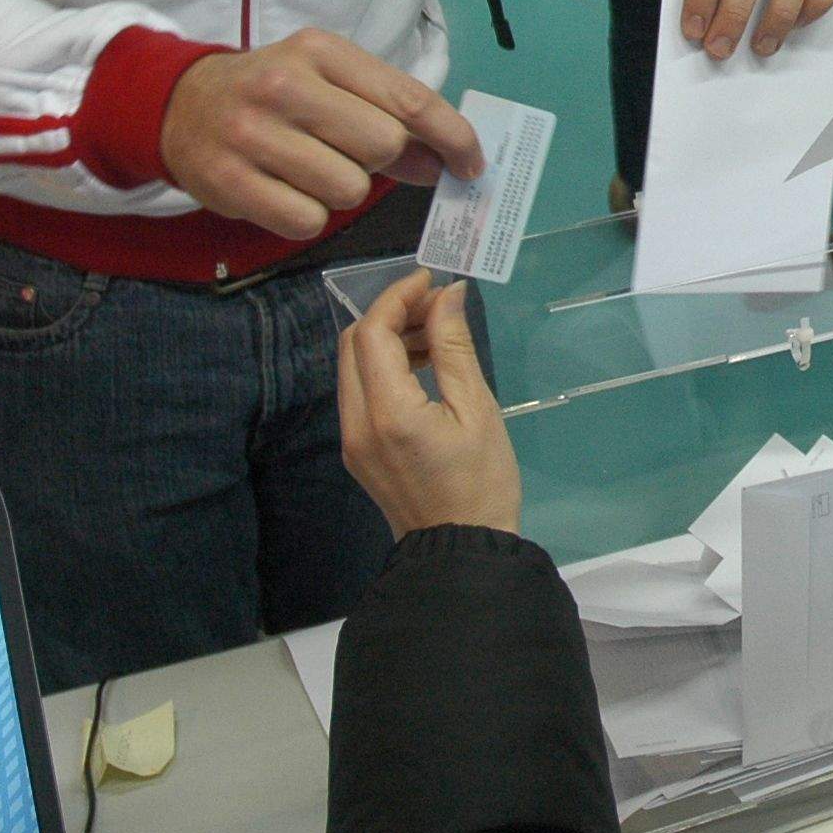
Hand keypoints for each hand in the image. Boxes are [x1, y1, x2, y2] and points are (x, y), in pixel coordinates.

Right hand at [162, 30, 483, 241]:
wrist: (179, 105)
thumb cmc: (274, 93)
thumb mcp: (329, 81)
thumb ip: (388, 114)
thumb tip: (446, 161)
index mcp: (320, 52)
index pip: (408, 98)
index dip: (452, 136)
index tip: (472, 164)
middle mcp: (285, 86)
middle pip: (383, 146)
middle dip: (385, 162)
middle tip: (356, 156)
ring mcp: (252, 135)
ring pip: (348, 189)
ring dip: (343, 191)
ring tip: (311, 170)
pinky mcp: (229, 183)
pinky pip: (307, 221)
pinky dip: (308, 216)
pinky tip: (285, 191)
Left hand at [337, 270, 520, 538]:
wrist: (460, 551)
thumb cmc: (481, 482)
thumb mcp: (478, 409)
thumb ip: (455, 347)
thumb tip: (447, 294)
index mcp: (388, 412)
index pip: (372, 333)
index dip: (397, 296)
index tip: (431, 281)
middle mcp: (356, 423)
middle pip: (354, 344)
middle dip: (390, 313)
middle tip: (436, 305)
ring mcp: (351, 439)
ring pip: (354, 366)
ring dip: (387, 339)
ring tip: (437, 333)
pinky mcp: (357, 450)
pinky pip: (361, 392)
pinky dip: (385, 367)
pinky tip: (425, 366)